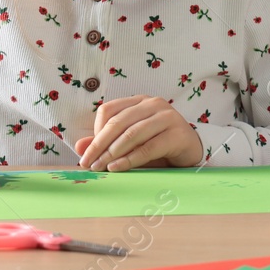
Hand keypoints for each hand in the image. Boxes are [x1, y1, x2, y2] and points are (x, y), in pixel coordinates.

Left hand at [75, 95, 202, 170]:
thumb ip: (106, 142)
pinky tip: (117, 168)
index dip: (95, 131)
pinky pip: (148, 147)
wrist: (190, 150)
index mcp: (139, 101)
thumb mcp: (130, 143)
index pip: (109, 110)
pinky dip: (130, 159)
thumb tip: (79, 146)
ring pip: (132, 134)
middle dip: (99, 145)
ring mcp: (167, 117)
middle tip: (88, 163)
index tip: (88, 152)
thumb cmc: (158, 145)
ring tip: (101, 168)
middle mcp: (153, 104)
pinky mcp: (177, 134)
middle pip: (118, 122)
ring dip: (112, 153)